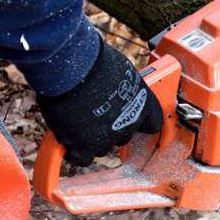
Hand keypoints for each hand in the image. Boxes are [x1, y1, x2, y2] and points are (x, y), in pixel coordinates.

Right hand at [36, 39, 163, 165]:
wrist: (70, 67)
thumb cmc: (93, 61)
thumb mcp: (121, 72)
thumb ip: (123, 89)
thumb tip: (115, 92)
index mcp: (144, 103)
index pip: (152, 124)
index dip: (139, 122)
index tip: (128, 119)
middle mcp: (131, 122)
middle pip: (124, 136)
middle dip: (111, 129)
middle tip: (94, 114)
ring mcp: (110, 136)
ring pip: (103, 148)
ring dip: (91, 138)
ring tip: (76, 120)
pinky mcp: (87, 145)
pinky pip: (82, 158)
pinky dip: (74, 152)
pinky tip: (68, 141)